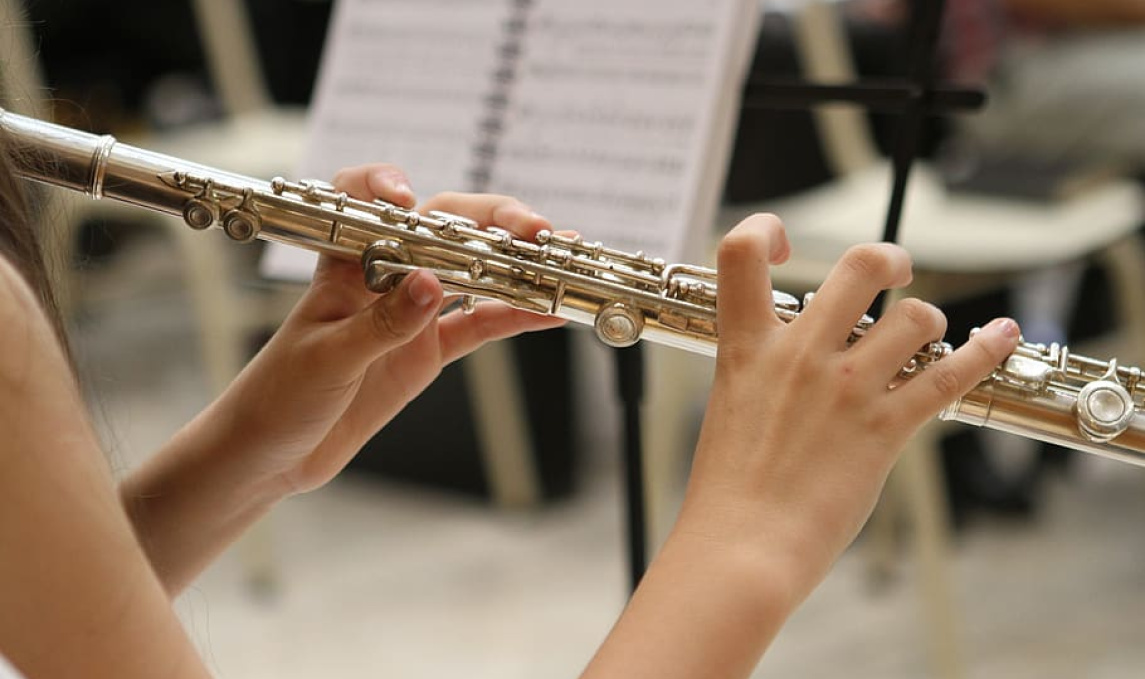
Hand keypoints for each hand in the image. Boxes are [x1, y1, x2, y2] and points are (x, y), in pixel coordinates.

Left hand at [213, 164, 564, 494]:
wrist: (270, 454)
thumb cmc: (278, 397)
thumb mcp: (328, 359)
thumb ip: (381, 323)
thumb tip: (431, 285)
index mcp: (345, 266)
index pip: (365, 203)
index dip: (388, 188)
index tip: (410, 200)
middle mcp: (383, 277)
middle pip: (444, 229)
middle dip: (492, 222)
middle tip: (534, 232)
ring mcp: (410, 312)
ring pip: (472, 273)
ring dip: (514, 266)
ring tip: (557, 261)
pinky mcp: (427, 350)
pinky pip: (478, 325)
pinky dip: (513, 317)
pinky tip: (548, 312)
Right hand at [677, 214, 1019, 600]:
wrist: (741, 546)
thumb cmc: (728, 489)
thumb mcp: (731, 407)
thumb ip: (763, 370)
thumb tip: (798, 353)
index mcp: (747, 347)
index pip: (740, 251)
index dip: (766, 229)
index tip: (786, 245)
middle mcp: (799, 355)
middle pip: (861, 265)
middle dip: (888, 258)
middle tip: (894, 271)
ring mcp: (845, 389)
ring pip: (915, 316)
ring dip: (927, 321)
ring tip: (921, 338)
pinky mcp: (883, 428)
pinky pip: (948, 374)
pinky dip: (985, 349)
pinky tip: (1001, 334)